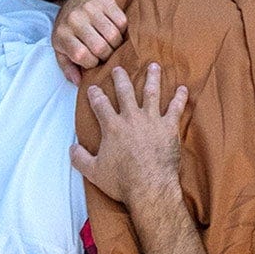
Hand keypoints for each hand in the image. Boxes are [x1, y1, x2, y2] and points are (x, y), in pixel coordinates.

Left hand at [51, 0, 127, 81]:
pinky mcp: (105, 0)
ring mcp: (90, 8)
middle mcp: (75, 19)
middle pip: (100, 46)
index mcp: (62, 34)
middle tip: (105, 54)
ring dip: (116, 44)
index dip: (92, 63)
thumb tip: (78, 82)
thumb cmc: (69, 28)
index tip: (93, 61)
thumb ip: (67, 67)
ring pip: (113, 35)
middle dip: (106, 55)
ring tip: (111, 44)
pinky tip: (115, 30)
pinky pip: (122, 21)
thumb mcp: (61, 48)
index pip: (82, 56)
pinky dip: (122, 30)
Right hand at [72, 63, 186, 207]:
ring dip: (152, 78)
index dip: (95, 94)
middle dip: (121, 78)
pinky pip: (175, 108)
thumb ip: (80, 158)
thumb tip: (72, 147)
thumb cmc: (121, 181)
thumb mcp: (93, 172)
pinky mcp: (169, 127)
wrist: (149, 187)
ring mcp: (152, 120)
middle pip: (125, 91)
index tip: (93, 87)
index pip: (100, 105)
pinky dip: (180, 97)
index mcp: (112, 127)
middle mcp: (131, 118)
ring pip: (152, 92)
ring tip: (154, 66)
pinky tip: (183, 88)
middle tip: (118, 68)